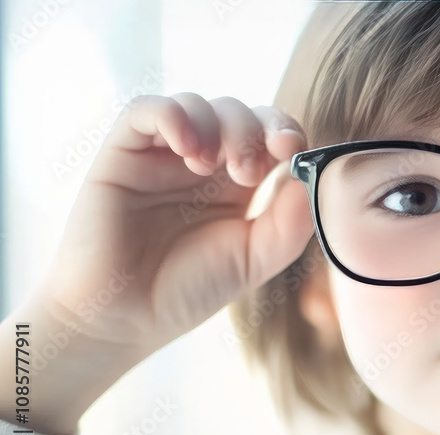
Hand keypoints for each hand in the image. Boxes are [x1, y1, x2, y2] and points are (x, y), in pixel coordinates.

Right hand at [38, 93, 313, 358]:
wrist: (122, 318)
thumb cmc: (188, 291)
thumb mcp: (255, 259)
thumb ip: (290, 221)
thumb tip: (311, 177)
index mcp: (239, 184)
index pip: (271, 134)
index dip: (286, 130)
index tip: (290, 149)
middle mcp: (203, 163)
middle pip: (239, 113)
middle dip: (251, 131)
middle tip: (245, 173)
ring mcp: (162, 155)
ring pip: (198, 104)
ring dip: (215, 127)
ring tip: (207, 168)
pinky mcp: (123, 152)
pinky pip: (147, 110)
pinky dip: (173, 116)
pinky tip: (186, 148)